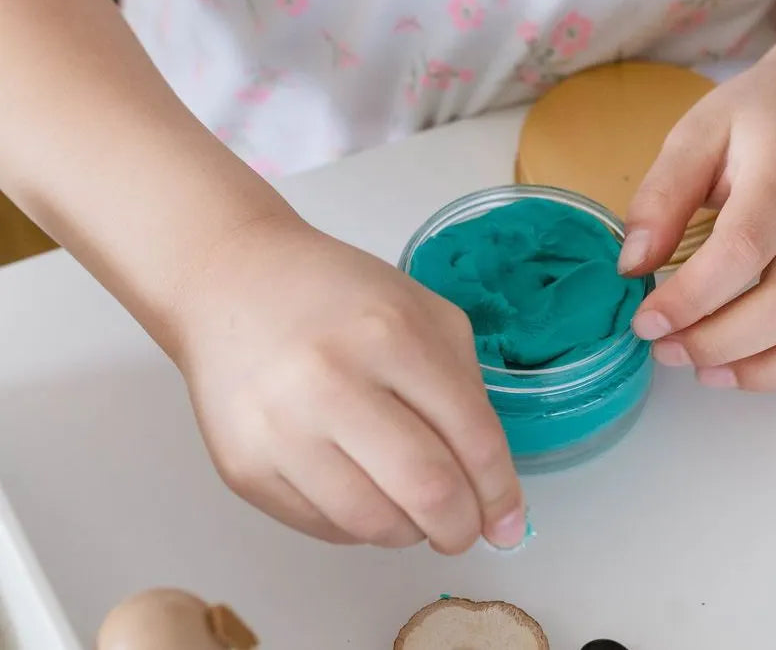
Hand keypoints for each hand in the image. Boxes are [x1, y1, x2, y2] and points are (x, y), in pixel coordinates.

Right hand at [170, 216, 524, 552]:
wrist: (230, 282)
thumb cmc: (337, 297)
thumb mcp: (422, 315)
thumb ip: (467, 392)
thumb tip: (493, 493)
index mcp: (392, 334)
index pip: (472, 438)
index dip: (500, 493)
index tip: (508, 521)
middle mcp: (332, 382)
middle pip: (428, 491)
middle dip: (461, 527)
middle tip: (463, 529)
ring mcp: (281, 430)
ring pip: (374, 525)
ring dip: (409, 532)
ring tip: (410, 508)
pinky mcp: (244, 468)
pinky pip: (323, 528)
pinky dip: (357, 527)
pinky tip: (362, 492)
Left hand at [618, 56, 775, 390]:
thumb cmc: (760, 120)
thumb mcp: (697, 133)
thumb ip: (661, 196)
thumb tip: (633, 267)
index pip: (744, 248)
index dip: (691, 298)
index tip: (644, 321)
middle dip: (716, 341)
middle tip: (661, 346)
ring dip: (756, 370)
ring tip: (698, 366)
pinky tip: (741, 366)